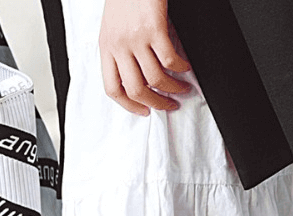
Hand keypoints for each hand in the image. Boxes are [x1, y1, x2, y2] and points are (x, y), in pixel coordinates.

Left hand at [99, 0, 190, 115]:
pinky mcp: (153, 28)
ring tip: (183, 87)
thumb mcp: (114, 26)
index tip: (144, 111)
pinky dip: (181, 68)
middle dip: (157, 103)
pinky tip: (185, 66)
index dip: (129, 106)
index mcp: (106, 47)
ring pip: (156, 79)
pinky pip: (170, 60)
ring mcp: (136, 38)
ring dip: (174, 88)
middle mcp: (119, 45)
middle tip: (170, 105)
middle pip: (137, 90)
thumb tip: (139, 76)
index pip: (113, 89)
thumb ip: (121, 51)